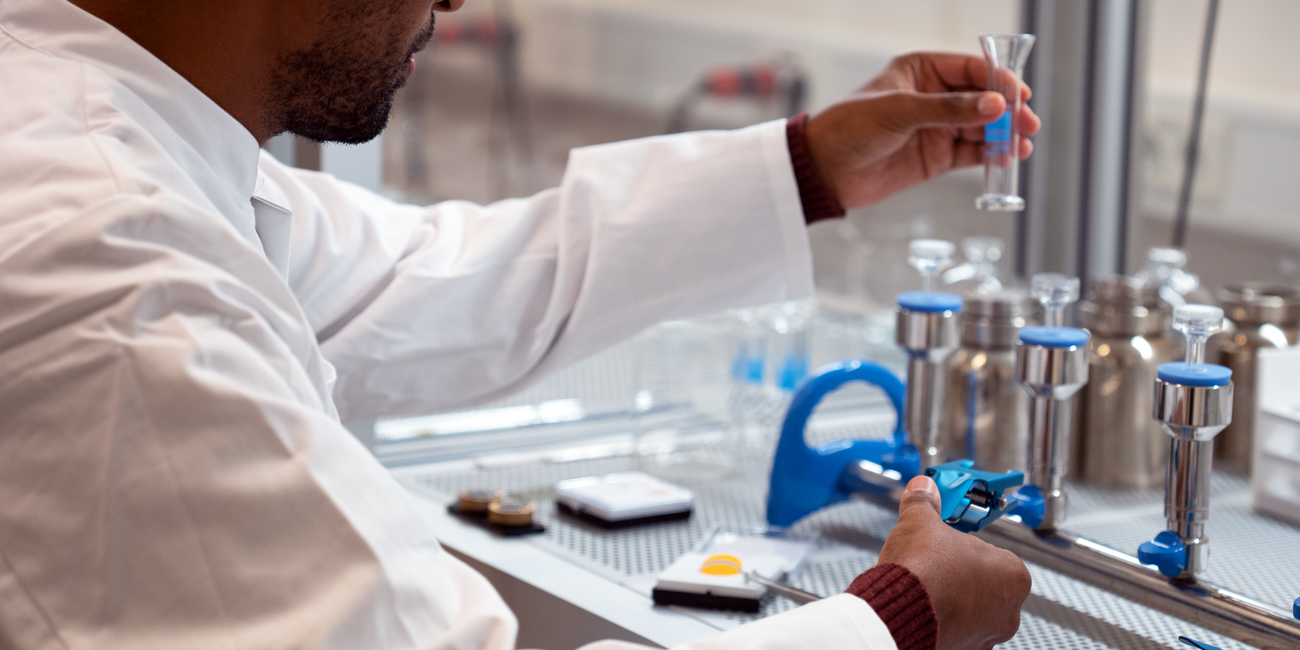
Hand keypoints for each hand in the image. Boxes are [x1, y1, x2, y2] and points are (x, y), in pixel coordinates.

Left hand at [805, 52, 1040, 208]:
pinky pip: (971, 153)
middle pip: (982, 98)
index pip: (970, 68)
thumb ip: (948, 109)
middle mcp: (933, 96)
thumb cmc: (851, 127)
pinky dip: (990, 155)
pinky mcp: (936, 157)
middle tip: (1027, 122)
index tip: (1018, 94)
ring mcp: (936, 127)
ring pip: (981, 127)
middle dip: (1007, 110)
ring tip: (1022, 143)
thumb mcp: (900, 111)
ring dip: (1003, 134)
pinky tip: (1007, 158)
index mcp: (921, 70)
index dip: (998, 80)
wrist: (825, 170)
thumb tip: (994, 106)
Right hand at [877, 476, 1030, 649]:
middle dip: (963, 576)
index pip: (996, 556)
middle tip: (938, 565)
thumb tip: (923, 488)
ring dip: (955, 600)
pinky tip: (924, 607)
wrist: (897, 610)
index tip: (951, 545)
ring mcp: (988, 634)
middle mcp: (1008, 609)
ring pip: (975, 611)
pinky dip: (944, 621)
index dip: (969, 549)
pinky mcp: (965, 649)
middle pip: (988, 586)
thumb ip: (925, 502)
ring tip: (927, 587)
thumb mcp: (920, 522)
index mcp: (1012, 574)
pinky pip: (959, 631)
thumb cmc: (922, 571)